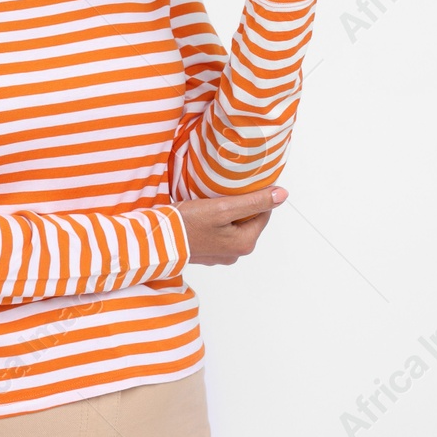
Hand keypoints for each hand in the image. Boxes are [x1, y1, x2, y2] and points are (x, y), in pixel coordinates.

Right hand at [172, 186, 288, 265]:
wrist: (153, 241)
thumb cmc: (186, 224)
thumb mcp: (223, 208)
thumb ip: (253, 201)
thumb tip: (282, 194)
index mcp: (245, 243)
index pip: (264, 212)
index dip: (255, 194)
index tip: (243, 181)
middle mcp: (235, 253)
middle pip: (248, 219)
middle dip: (239, 203)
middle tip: (223, 189)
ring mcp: (220, 255)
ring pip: (232, 225)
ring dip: (225, 211)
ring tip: (211, 198)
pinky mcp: (205, 252)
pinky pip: (218, 231)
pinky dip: (213, 220)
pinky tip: (201, 211)